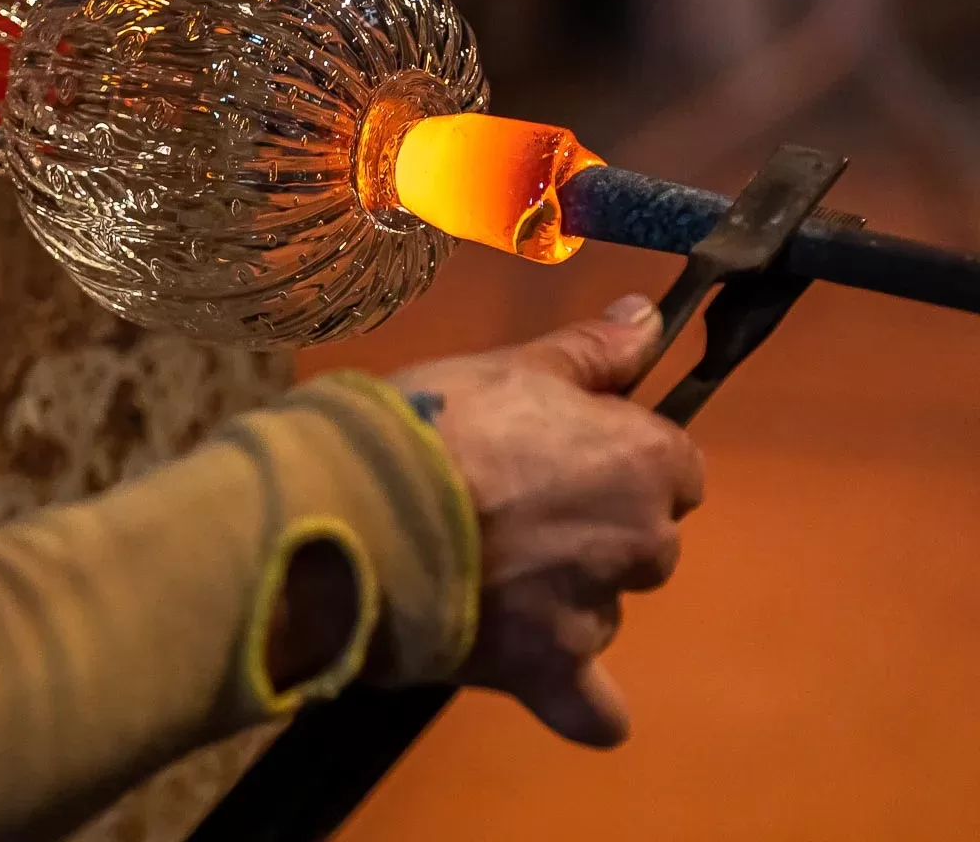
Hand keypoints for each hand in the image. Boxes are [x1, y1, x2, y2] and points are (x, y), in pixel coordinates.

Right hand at [390, 294, 704, 747]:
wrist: (357, 509)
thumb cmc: (434, 422)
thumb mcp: (511, 367)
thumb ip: (591, 353)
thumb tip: (646, 319)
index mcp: (645, 459)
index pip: (673, 464)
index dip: (614, 457)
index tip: (557, 454)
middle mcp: (641, 539)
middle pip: (645, 539)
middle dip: (594, 528)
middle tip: (510, 507)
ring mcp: (596, 610)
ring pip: (605, 607)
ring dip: (566, 595)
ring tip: (482, 573)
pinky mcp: (547, 669)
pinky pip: (592, 710)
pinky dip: (582, 704)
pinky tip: (559, 687)